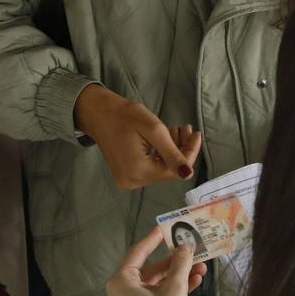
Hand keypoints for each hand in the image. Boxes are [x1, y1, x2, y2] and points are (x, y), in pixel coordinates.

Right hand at [75, 84, 200, 190]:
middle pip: (169, 171)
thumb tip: (188, 174)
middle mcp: (134, 182)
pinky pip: (151, 168)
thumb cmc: (125, 116)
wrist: (98, 113)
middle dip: (181, 150)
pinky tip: (163, 139)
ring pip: (162, 169)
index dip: (190, 152)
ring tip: (174, 130)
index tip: (196, 133)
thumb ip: (172, 153)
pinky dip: (161, 154)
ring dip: (172, 151)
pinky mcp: (127, 175)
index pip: (176, 170)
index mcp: (139, 172)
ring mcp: (129, 180)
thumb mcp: (153, 130)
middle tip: (185, 128)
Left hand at [103, 225, 207, 295]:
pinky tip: (193, 284)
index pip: (138, 252)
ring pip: (154, 284)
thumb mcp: (175, 290)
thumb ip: (180, 264)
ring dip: (176, 276)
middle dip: (174, 262)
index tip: (165, 227)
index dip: (153, 238)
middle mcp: (118, 292)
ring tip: (201, 269)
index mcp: (120, 282)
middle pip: (148, 269)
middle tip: (193, 252)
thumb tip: (185, 246)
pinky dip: (170, 291)